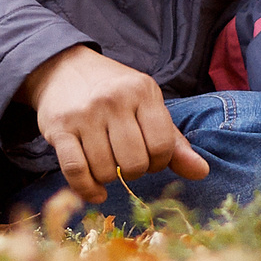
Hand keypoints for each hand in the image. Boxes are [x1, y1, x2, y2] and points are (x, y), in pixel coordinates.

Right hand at [20, 44, 209, 204]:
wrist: (64, 69)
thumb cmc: (115, 93)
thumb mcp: (148, 105)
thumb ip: (173, 140)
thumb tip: (202, 172)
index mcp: (143, 91)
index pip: (163, 145)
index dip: (160, 162)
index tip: (150, 158)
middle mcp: (114, 100)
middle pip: (135, 163)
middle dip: (134, 172)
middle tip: (127, 162)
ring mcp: (84, 114)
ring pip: (106, 171)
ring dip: (109, 179)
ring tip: (109, 164)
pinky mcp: (59, 129)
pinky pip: (76, 172)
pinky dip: (87, 190)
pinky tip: (95, 192)